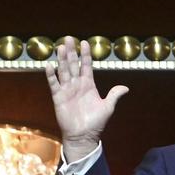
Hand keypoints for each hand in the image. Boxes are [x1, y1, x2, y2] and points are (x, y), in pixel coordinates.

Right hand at [44, 37, 128, 159]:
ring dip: (62, 59)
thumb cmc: (95, 122)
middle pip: (73, 64)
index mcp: (88, 85)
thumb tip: (126, 88)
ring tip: (61, 47)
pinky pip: (54, 85)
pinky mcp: (59, 98)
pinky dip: (51, 75)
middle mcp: (77, 85)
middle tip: (69, 38)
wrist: (83, 136)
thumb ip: (114, 95)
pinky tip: (49, 66)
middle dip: (72, 52)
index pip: (86, 66)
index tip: (85, 42)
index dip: (86, 54)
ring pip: (64, 71)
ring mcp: (67, 90)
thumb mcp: (107, 107)